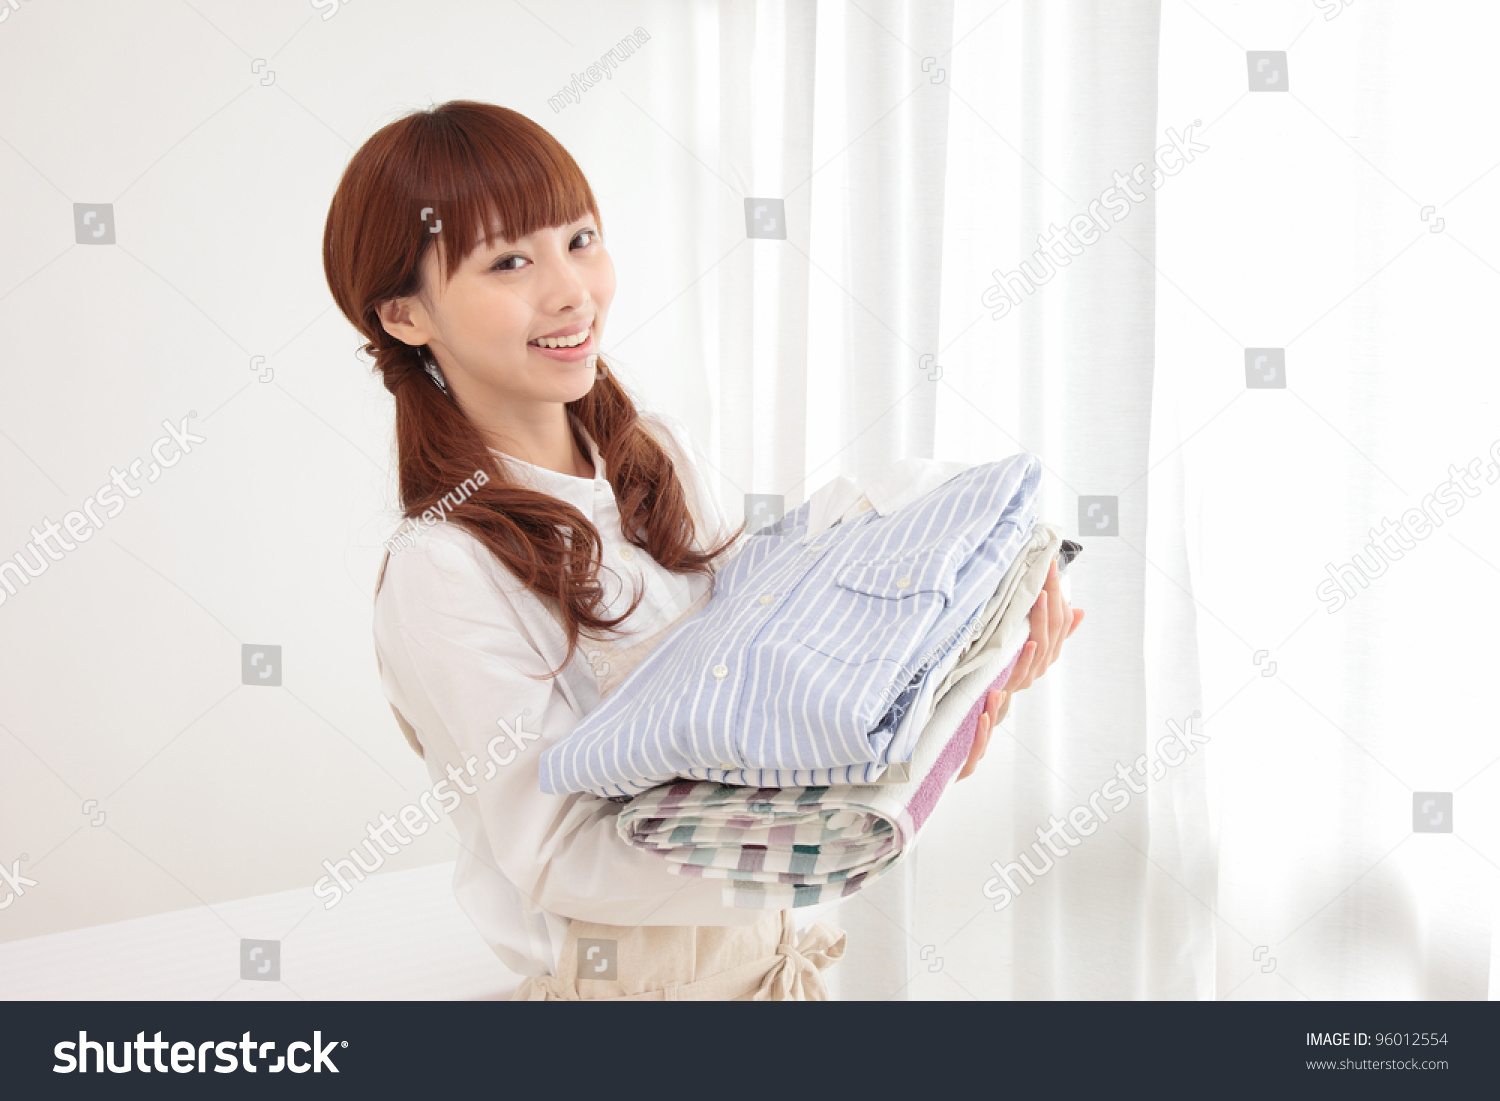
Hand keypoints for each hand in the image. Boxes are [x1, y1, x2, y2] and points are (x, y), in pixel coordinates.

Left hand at [957, 558, 1083, 780]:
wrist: (943, 756)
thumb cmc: (976, 706)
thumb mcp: (1004, 668)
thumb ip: (1039, 641)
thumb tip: (1078, 611)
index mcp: (1019, 679)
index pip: (1047, 643)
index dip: (1054, 609)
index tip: (1052, 573)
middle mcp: (1010, 696)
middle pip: (1036, 662)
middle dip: (1041, 625)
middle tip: (1042, 593)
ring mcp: (992, 721)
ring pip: (1012, 695)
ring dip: (1019, 668)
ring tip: (1025, 644)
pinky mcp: (971, 751)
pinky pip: (980, 742)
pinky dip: (985, 727)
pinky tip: (986, 709)